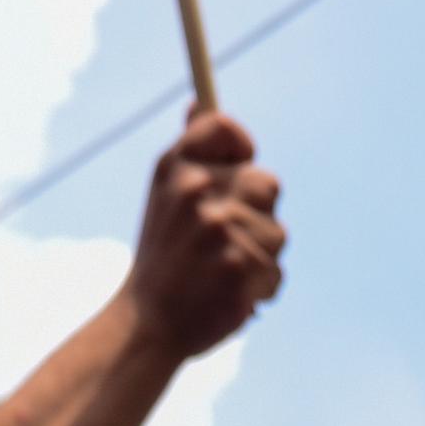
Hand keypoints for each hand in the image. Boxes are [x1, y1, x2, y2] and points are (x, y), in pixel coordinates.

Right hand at [120, 111, 283, 360]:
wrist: (148, 323)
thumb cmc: (163, 256)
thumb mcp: (165, 195)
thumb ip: (191, 152)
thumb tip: (199, 102)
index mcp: (174, 167)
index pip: (223, 127)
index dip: (240, 146)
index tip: (238, 167)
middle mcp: (195, 189)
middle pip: (267, 182)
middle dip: (258, 213)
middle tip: (225, 238)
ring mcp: (217, 227)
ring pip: (277, 232)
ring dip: (260, 256)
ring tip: (223, 271)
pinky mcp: (239, 266)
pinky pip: (275, 270)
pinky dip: (261, 288)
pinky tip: (231, 295)